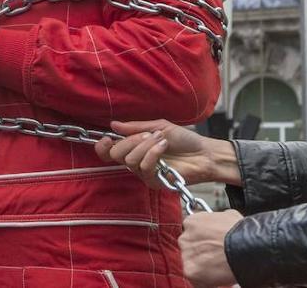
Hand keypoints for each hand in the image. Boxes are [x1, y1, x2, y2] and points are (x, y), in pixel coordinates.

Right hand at [95, 119, 237, 188]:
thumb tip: (113, 124)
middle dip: (130, 141)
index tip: (107, 138)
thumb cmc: (183, 139)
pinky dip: (153, 153)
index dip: (103, 146)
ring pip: (130, 160)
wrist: (204, 153)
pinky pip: (145, 167)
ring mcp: (144, 173)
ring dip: (145, 146)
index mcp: (134, 148)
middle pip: (116, 155)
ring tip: (161, 140)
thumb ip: (136, 127)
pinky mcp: (153, 182)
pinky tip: (164, 147)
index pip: (109, 152)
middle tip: (148, 134)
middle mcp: (136, 162)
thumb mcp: (159, 126)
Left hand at [179, 209, 241, 286]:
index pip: (192, 231)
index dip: (203, 239)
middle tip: (215, 257)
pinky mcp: (190, 270)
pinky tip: (217, 278)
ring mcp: (186, 254)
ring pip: (192, 263)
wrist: (245, 248)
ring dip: (202, 267)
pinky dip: (205, 281)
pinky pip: (196, 279)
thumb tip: (223, 221)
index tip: (211, 244)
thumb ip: (218, 219)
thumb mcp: (229, 216)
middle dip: (201, 253)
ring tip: (218, 268)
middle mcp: (185, 237)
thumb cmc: (239, 232)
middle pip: (190, 248)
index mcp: (192, 222)